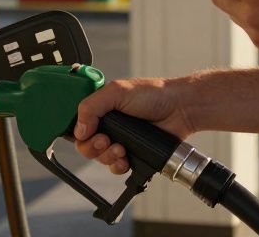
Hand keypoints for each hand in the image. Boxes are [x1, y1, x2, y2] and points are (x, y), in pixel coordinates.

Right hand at [73, 77, 196, 174]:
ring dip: (107, 157)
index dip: (81, 134)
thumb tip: (79, 130)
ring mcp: (120, 140)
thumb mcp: (117, 91)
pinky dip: (118, 166)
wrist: (180, 109)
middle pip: (86, 145)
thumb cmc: (153, 94)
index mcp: (102, 108)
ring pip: (100, 158)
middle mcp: (109, 125)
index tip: (92, 133)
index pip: (79, 125)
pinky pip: (116, 167)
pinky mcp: (132, 154)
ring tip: (121, 149)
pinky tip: (126, 159)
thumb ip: (92, 106)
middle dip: (94, 147)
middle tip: (107, 141)